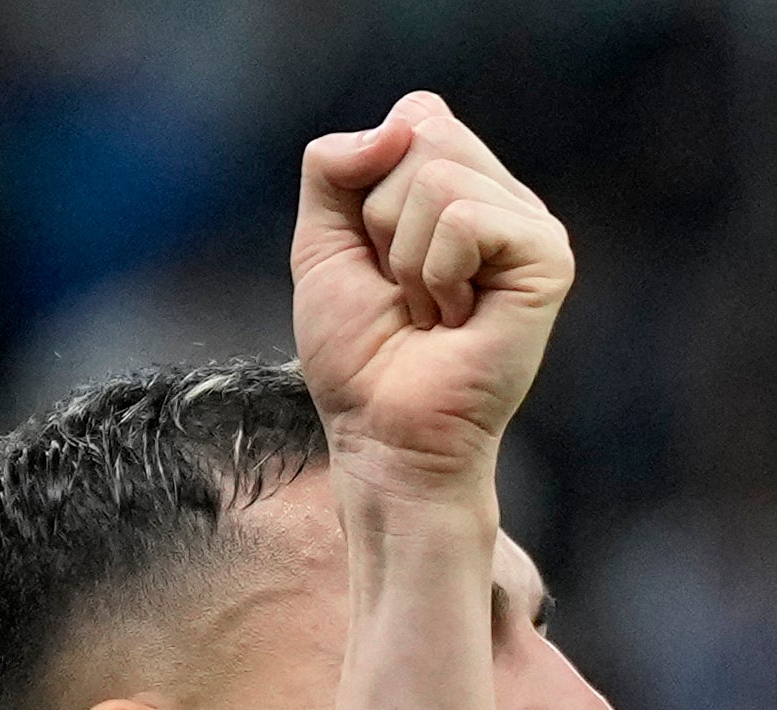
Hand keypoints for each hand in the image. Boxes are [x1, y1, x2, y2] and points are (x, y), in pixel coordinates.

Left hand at [292, 91, 572, 491]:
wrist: (382, 432)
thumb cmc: (358, 354)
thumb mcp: (322, 246)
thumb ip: (334, 168)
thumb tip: (400, 120)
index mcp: (460, 185)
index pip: (413, 117)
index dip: (367, 190)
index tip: (375, 260)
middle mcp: (502, 196)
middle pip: (422, 137)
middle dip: (380, 222)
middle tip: (401, 289)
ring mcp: (530, 225)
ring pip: (435, 179)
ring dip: (404, 261)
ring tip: (428, 310)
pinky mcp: (548, 256)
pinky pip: (462, 220)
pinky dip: (434, 274)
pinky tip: (454, 318)